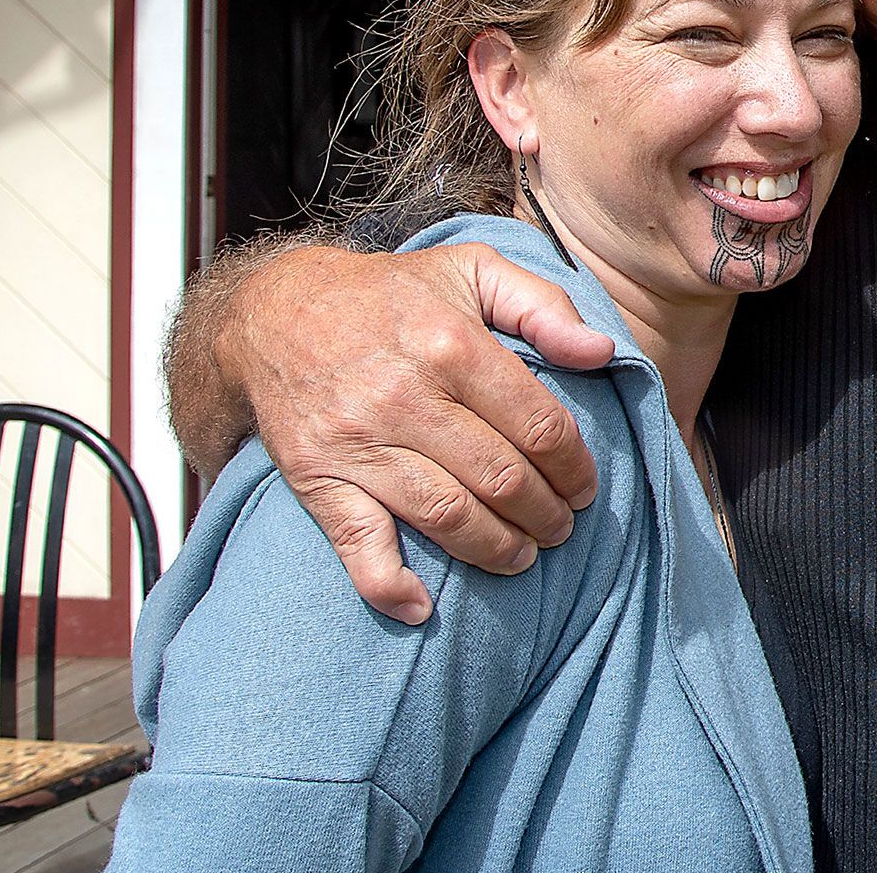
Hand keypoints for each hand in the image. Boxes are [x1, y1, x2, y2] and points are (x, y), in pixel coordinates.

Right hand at [219, 241, 615, 622]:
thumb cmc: (391, 295)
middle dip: (545, 516)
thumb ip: (543, 306)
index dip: (574, 468)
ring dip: (497, 550)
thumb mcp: (472, 269)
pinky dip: (390, 585)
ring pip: (447, 516)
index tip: (583, 488)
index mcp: (451, 344)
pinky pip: (358, 544)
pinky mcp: (316, 475)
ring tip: (521, 557)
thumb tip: (602, 351)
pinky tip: (422, 607)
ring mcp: (357, 441)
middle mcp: (405, 395)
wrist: (274, 310)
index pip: (539, 427)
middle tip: (560, 528)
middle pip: (501, 479)